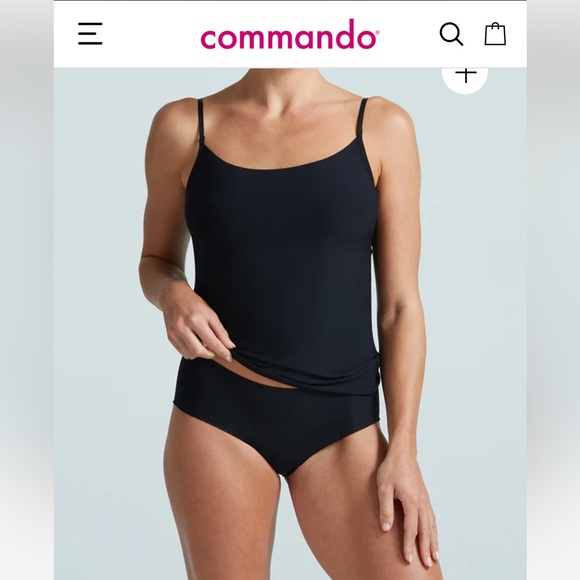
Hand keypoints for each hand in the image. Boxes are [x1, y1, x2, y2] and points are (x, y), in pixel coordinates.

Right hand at [159, 282, 235, 361]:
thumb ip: (220, 331)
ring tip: (205, 345)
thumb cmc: (193, 303)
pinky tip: (196, 343)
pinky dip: (192, 352)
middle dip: (210, 354)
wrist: (172, 297)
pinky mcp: (170, 337)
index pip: (211, 342)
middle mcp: (183, 327)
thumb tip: (229, 345)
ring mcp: (174, 333)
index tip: (229, 357)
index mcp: (195, 320)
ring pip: (190, 354)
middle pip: (199, 351)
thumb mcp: (210, 313)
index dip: (222, 351)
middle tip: (216, 351)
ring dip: (201, 354)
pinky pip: (183, 352)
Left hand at [376, 447, 439, 567]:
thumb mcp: (384, 487)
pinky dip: (434, 530)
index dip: (409, 545)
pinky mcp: (425, 497)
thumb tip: (386, 528)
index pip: (411, 529)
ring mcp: (425, 500)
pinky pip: (432, 517)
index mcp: (412, 501)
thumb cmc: (392, 469)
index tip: (409, 559)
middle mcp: (422, 503)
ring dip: (433, 541)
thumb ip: (385, 508)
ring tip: (435, 556)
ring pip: (432, 525)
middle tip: (427, 564)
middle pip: (425, 530)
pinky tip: (434, 536)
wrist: (403, 453)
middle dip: (426, 548)